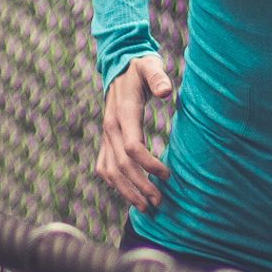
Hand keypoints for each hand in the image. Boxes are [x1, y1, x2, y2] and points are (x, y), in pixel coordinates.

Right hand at [99, 55, 172, 210]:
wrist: (119, 65)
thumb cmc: (140, 67)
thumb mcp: (150, 66)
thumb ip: (158, 77)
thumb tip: (166, 92)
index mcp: (123, 113)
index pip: (132, 147)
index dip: (149, 165)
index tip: (167, 175)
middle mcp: (110, 127)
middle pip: (122, 166)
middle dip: (140, 186)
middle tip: (159, 201)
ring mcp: (106, 135)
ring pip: (109, 171)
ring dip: (127, 191)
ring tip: (146, 207)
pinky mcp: (106, 139)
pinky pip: (104, 167)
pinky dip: (115, 183)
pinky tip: (129, 194)